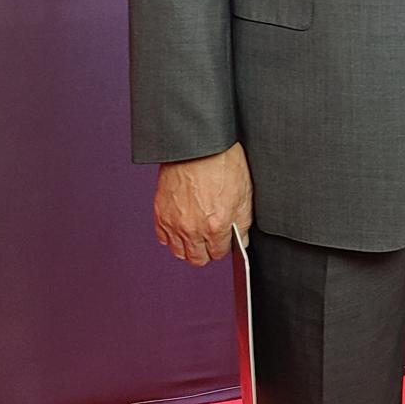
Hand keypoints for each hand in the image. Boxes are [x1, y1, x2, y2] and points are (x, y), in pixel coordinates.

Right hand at [152, 142, 252, 265]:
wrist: (198, 144)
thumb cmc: (222, 162)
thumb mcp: (244, 193)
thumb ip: (243, 223)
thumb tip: (241, 239)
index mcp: (216, 225)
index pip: (218, 254)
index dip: (223, 247)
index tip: (224, 241)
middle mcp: (192, 228)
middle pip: (197, 259)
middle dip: (206, 252)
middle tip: (211, 240)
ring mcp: (174, 221)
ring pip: (178, 252)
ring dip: (188, 247)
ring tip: (196, 235)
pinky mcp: (160, 212)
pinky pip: (163, 237)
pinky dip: (171, 236)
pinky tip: (181, 226)